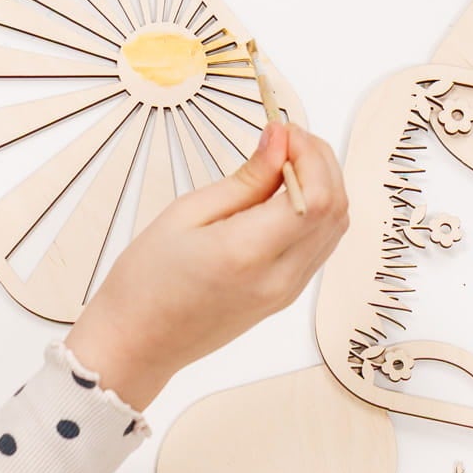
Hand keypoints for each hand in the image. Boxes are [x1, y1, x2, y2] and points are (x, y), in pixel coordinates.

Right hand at [68, 122, 348, 410]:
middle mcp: (279, 277)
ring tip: (284, 161)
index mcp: (249, 253)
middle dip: (321, 162)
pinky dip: (315, 211)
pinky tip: (284, 194)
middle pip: (335, 209)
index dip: (309, 153)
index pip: (315, 195)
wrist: (137, 343)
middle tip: (285, 138)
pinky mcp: (286, 297)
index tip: (281, 129)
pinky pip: (320, 246)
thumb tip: (280, 142)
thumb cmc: (146, 280)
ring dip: (323, 185)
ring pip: (335, 228)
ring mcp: (287, 292)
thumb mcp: (186, 214)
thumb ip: (244, 180)